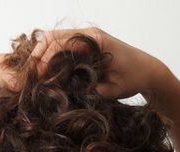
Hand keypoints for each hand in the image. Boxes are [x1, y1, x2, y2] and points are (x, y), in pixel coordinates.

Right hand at [30, 27, 169, 99]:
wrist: (149, 71)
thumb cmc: (133, 79)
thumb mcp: (109, 89)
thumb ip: (86, 88)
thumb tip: (60, 90)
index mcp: (94, 41)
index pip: (60, 44)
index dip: (44, 60)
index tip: (37, 77)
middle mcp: (89, 34)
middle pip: (51, 38)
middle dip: (37, 56)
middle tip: (30, 76)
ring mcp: (86, 37)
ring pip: (53, 40)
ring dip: (42, 55)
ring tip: (34, 74)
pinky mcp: (85, 43)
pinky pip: (61, 44)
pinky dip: (50, 55)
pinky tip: (45, 71)